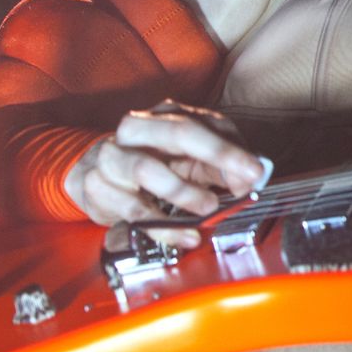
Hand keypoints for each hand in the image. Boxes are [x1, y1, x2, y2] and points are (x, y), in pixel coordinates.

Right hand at [64, 99, 268, 248]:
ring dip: (183, 192)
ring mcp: (112, 156)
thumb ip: (224, 167)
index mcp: (164, 116)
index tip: (255, 171)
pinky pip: (131, 210)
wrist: (99, 175)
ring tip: (207, 208)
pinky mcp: (96, 186)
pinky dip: (163, 227)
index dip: (230, 149)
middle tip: (239, 185)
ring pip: (146, 169)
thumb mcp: (195, 160)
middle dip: (214, 158)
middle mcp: (136, 129)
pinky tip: (184, 235)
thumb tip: (249, 180)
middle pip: (176, 134)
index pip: (200, 125)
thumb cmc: (155, 163)